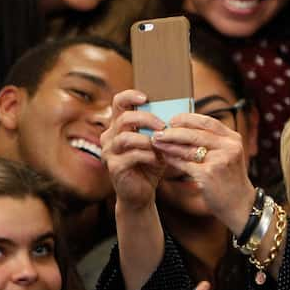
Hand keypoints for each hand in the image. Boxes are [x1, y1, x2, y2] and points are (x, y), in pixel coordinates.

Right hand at [100, 90, 165, 211]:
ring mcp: (109, 152)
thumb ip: (161, 129)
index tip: (146, 97)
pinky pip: (130, 156)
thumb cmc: (150, 165)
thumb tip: (180, 111)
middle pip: (124, 118)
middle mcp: (109, 136)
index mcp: (118, 126)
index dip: (130, 96)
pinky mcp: (114, 167)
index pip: (118, 102)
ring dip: (147, 139)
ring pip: (125, 137)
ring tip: (161, 145)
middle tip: (163, 126)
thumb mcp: (157, 143)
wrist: (141, 193)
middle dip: (147, 119)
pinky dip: (146, 155)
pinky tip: (157, 159)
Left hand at [151, 112, 254, 234]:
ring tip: (157, 142)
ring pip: (188, 148)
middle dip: (173, 132)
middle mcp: (228, 147)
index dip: (188, 119)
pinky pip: (185, 164)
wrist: (240, 204)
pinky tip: (165, 157)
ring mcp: (219, 161)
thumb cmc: (230, 178)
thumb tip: (185, 128)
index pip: (208, 122)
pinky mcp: (208, 175)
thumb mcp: (228, 155)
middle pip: (195, 133)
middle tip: (158, 132)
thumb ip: (213, 141)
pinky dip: (173, 159)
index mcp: (233, 139)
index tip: (172, 120)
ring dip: (169, 145)